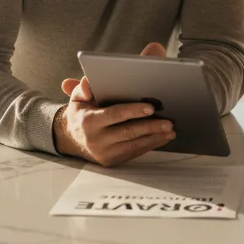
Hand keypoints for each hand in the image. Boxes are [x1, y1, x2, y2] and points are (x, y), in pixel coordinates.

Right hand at [54, 42, 173, 165]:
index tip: (151, 108)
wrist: (72, 138)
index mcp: (89, 121)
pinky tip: (162, 138)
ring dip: (154, 138)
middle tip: (169, 122)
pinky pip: (134, 153)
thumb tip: (88, 82)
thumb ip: (83, 87)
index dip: (133, 111)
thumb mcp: (78, 97)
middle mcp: (96, 140)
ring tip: (170, 130)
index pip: (115, 115)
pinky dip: (149, 145)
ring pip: (134, 145)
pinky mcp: (111, 161)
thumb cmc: (82, 112)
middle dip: (151, 127)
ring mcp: (104, 153)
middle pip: (128, 132)